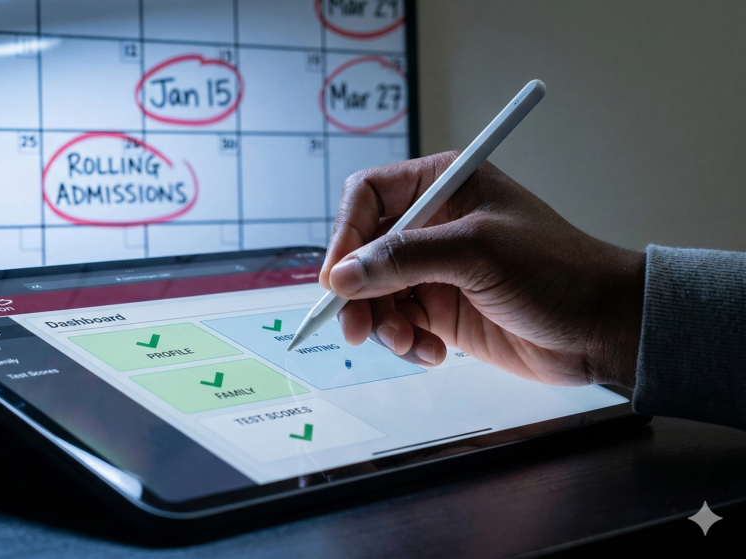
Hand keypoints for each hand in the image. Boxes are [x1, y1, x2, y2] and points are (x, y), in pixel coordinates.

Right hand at [320, 152, 644, 387]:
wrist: (602, 327)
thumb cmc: (558, 271)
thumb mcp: (477, 252)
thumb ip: (405, 258)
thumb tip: (344, 274)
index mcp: (443, 185)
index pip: (369, 196)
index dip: (346, 234)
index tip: (338, 276)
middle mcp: (433, 224)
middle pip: (363, 251)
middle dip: (357, 291)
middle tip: (355, 326)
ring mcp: (436, 269)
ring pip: (375, 293)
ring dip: (381, 323)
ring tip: (407, 342)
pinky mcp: (441, 309)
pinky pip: (398, 323)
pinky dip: (405, 342)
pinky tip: (432, 353)